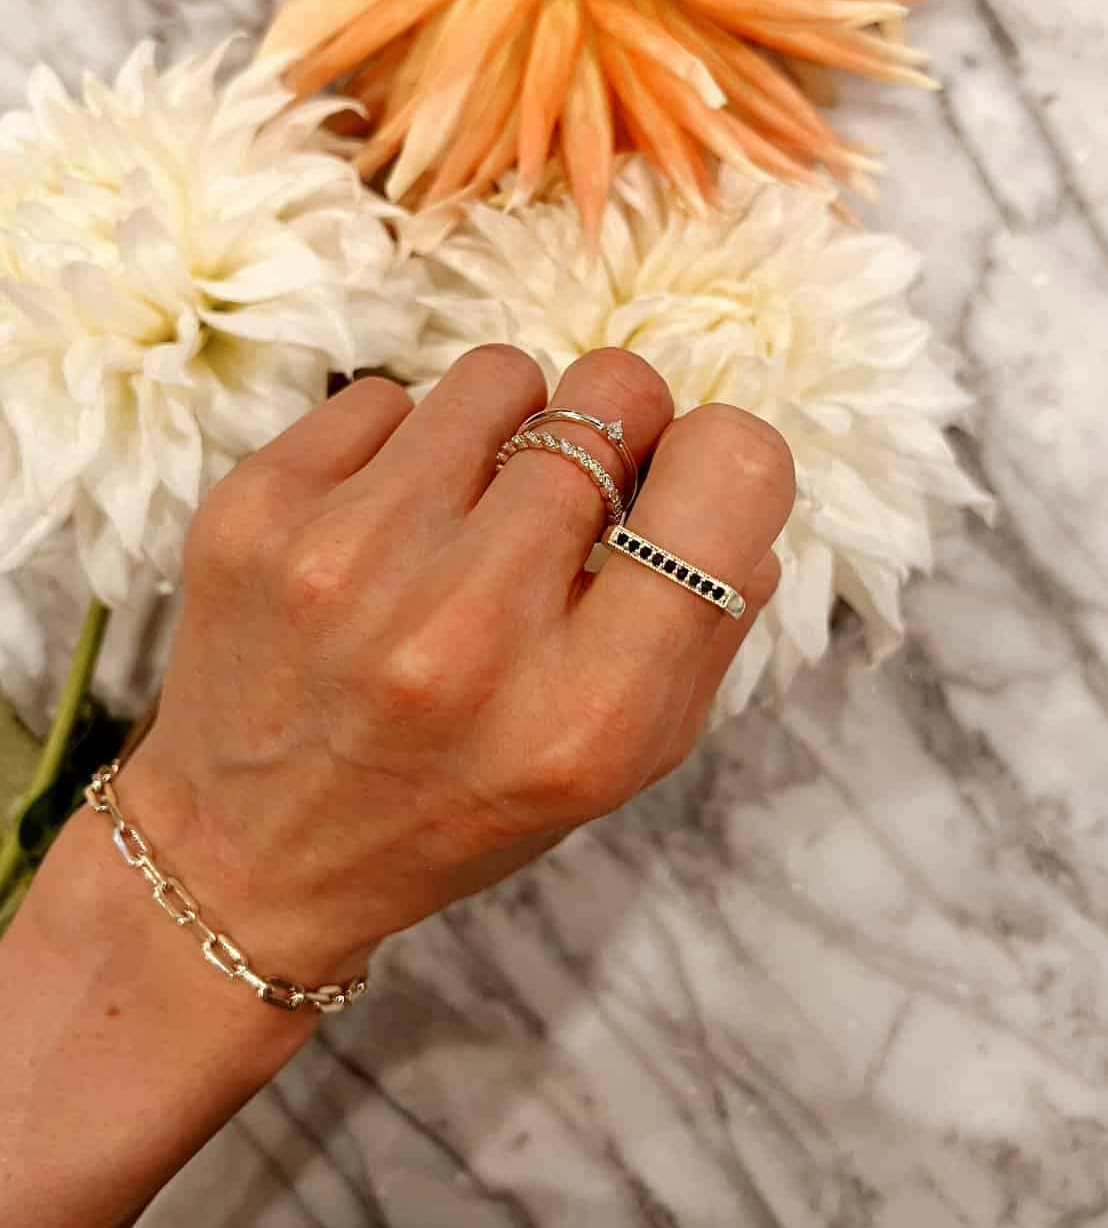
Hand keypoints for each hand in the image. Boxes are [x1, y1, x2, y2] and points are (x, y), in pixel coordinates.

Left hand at [122, 347, 794, 980]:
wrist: (250, 852)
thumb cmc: (458, 803)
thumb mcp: (620, 762)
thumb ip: (706, 624)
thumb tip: (737, 478)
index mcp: (588, 709)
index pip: (728, 475)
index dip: (723, 454)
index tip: (682, 474)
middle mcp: (469, 631)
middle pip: (612, 396)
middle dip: (613, 431)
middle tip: (570, 497)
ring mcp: (350, 561)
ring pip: (501, 375)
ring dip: (507, 431)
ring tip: (468, 515)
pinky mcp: (257, 512)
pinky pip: (387, 395)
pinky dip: (400, 450)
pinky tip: (378, 535)